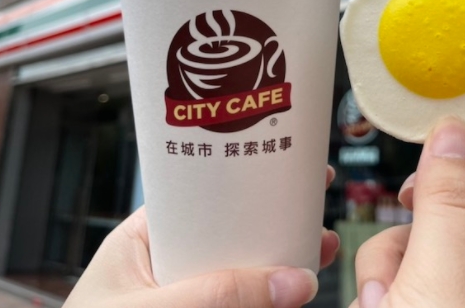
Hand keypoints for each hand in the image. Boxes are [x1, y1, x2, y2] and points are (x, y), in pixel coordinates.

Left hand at [65, 166, 339, 307]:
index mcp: (142, 241)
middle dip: (272, 223)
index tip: (282, 170)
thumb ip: (220, 295)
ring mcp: (182, 299)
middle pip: (228, 234)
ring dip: (280, 263)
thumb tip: (296, 281)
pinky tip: (295, 294)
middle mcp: (165, 267)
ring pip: (239, 273)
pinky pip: (238, 304)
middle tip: (313, 205)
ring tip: (323, 248)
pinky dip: (267, 299)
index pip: (197, 198)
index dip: (240, 183)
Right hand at [353, 117, 464, 307]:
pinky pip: (414, 279)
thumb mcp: (444, 287)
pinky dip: (387, 288)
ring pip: (433, 249)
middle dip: (426, 221)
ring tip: (383, 296)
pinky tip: (378, 306)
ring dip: (395, 262)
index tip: (442, 137)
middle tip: (406, 206)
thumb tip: (450, 134)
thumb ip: (447, 206)